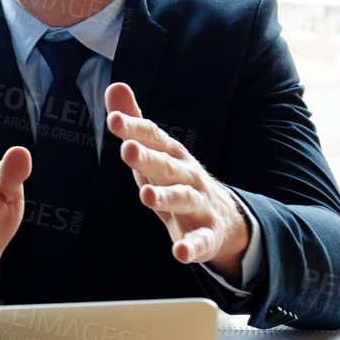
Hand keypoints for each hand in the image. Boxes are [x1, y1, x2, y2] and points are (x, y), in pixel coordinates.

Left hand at [106, 82, 249, 281]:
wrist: (226, 219)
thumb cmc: (176, 179)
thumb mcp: (155, 152)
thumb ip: (135, 122)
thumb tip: (115, 86)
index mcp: (172, 156)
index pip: (154, 138)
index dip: (135, 129)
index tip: (113, 120)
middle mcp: (187, 176)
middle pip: (167, 166)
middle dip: (148, 158)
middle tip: (127, 150)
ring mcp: (199, 205)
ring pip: (183, 200)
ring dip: (165, 198)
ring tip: (146, 197)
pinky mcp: (207, 235)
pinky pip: (202, 241)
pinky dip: (193, 246)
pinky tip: (180, 253)